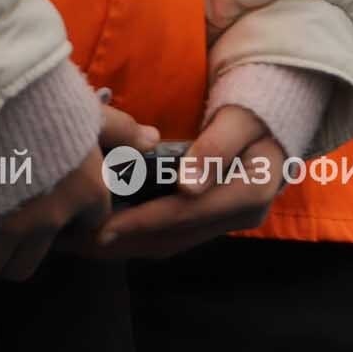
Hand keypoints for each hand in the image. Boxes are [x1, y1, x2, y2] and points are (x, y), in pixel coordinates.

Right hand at [0, 107, 156, 283]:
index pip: (87, 229)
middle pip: (27, 264)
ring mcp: (4, 226)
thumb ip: (118, 130)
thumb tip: (150, 141)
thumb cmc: (47, 90)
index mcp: (86, 193)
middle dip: (9, 250)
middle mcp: (49, 219)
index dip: (66, 221)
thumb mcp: (89, 108)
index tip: (43, 205)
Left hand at [79, 104, 289, 260]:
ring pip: (169, 243)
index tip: (103, 227)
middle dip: (123, 241)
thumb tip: (187, 185)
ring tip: (81, 240)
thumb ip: (216, 148)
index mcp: (252, 192)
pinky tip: (105, 230)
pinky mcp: (212, 220)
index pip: (188, 213)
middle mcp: (241, 216)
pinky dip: (137, 235)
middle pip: (174, 237)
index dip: (144, 222)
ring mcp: (227, 222)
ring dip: (125, 244)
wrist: (275, 114)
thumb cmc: (256, 107)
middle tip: (77, 240)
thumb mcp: (241, 117)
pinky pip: (171, 235)